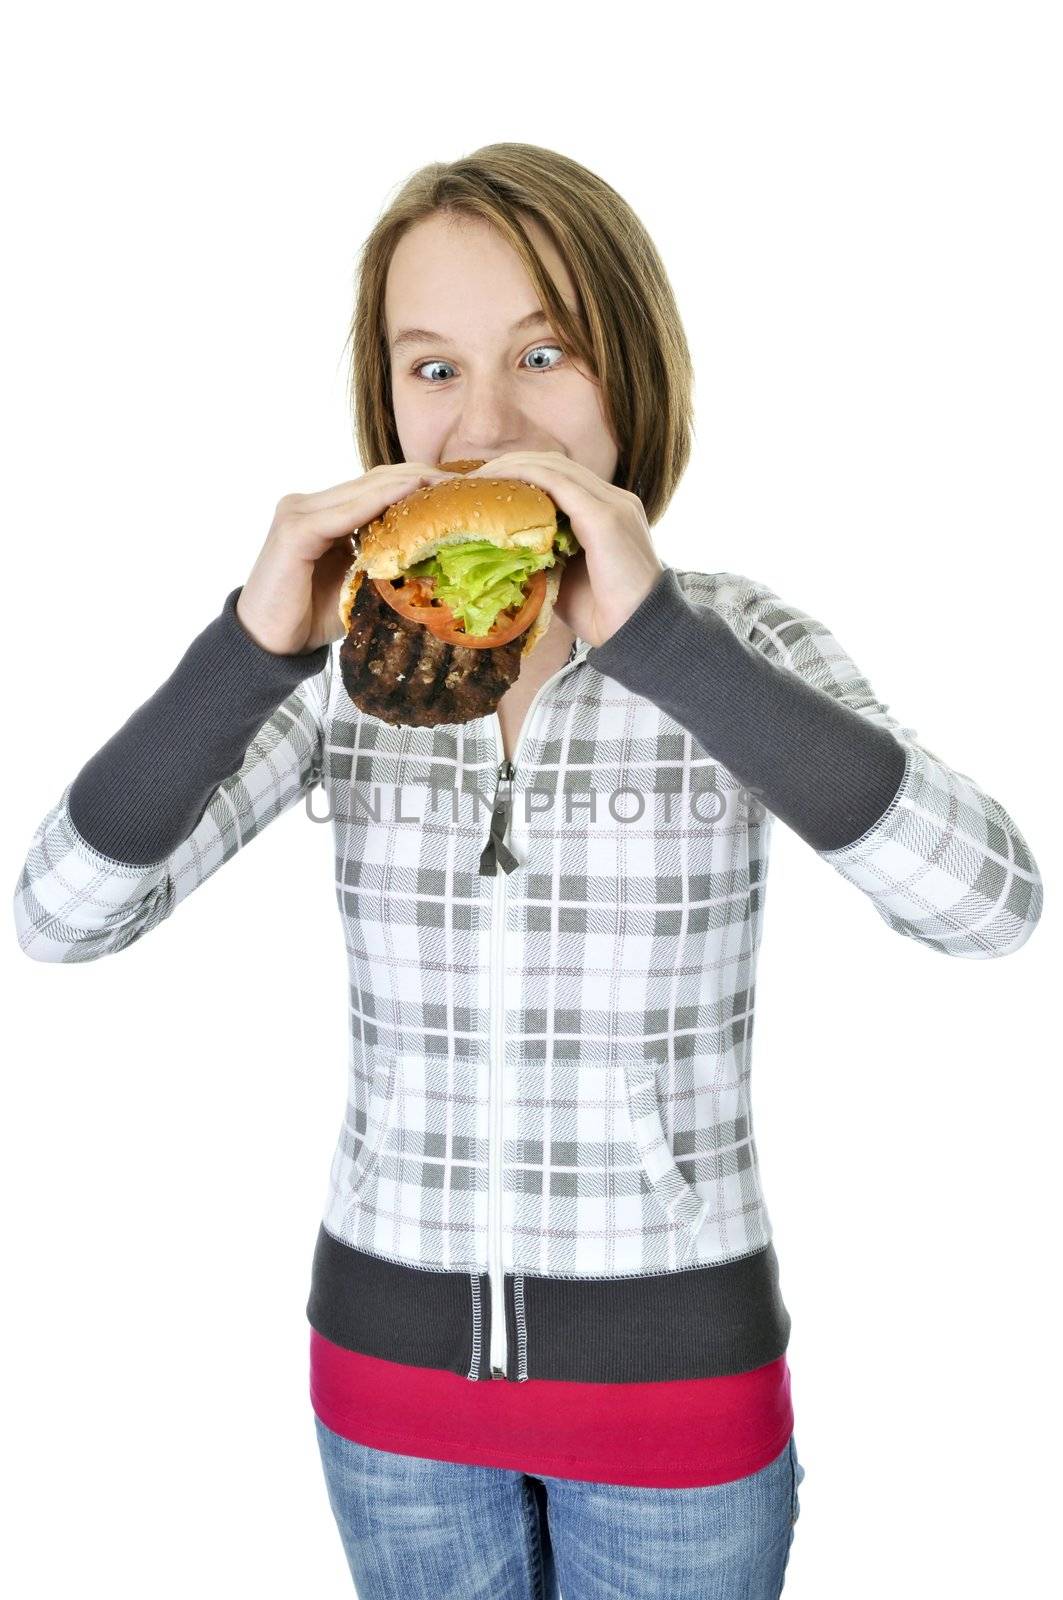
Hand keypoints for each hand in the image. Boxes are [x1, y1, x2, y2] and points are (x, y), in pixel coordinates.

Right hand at [236, 463, 454, 654]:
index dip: (418, 482)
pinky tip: (413, 498)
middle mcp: (309, 504)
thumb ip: (382, 559)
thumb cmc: (311, 618)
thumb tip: (432, 554)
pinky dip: (381, 502)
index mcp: (324, 513)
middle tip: (464, 481)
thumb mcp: (358, 582)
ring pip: (365, 490)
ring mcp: (299, 512)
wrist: (270, 644)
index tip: (458, 488)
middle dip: (422, 477)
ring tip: (448, 487)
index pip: (378, 487)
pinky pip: (346, 512)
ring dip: (409, 485)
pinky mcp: (295, 530)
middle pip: (375, 481)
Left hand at [456, 451, 663, 646]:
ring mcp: (612, 504)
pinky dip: (524, 477)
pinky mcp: (604, 516)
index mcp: (607, 512)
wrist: (640, 633)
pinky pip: (557, 482)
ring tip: (477, 480)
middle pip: (555, 464)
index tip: (486, 489)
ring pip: (554, 467)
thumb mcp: (566, 579)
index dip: (522, 475)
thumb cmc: (605, 616)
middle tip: (472, 481)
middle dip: (510, 465)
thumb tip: (504, 554)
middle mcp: (613, 499)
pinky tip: (497, 484)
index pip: (560, 478)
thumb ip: (544, 557)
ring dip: (511, 467)